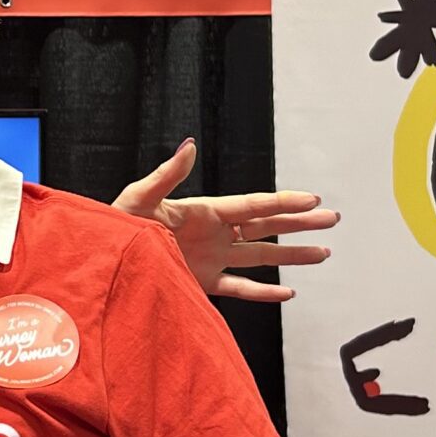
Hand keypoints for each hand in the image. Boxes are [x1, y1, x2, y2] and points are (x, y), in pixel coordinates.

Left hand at [113, 139, 338, 303]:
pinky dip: (263, 292)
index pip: (253, 206)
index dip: (283, 202)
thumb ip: (167, 175)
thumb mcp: (140, 197)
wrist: (103, 262)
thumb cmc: (116, 225)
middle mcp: (215, 234)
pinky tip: (288, 291)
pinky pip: (239, 288)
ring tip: (323, 252)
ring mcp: (212, 259)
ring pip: (261, 257)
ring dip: (292, 255)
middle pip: (267, 227)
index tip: (313, 198)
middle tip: (332, 219)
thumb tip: (189, 145)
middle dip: (300, 223)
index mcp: (204, 211)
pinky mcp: (203, 283)